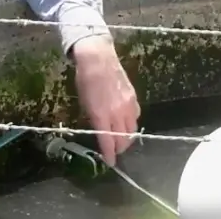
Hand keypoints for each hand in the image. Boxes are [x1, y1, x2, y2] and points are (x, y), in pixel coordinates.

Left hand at [72, 35, 139, 165]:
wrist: (98, 58)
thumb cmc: (85, 80)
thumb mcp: (85, 103)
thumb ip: (95, 120)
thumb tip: (101, 132)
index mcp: (101, 116)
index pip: (109, 142)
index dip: (110, 155)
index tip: (110, 162)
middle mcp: (117, 113)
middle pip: (123, 139)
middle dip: (119, 148)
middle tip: (114, 150)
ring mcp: (128, 105)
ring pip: (132, 129)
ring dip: (127, 137)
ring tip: (121, 139)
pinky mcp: (134, 97)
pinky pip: (136, 116)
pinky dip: (131, 123)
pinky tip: (126, 121)